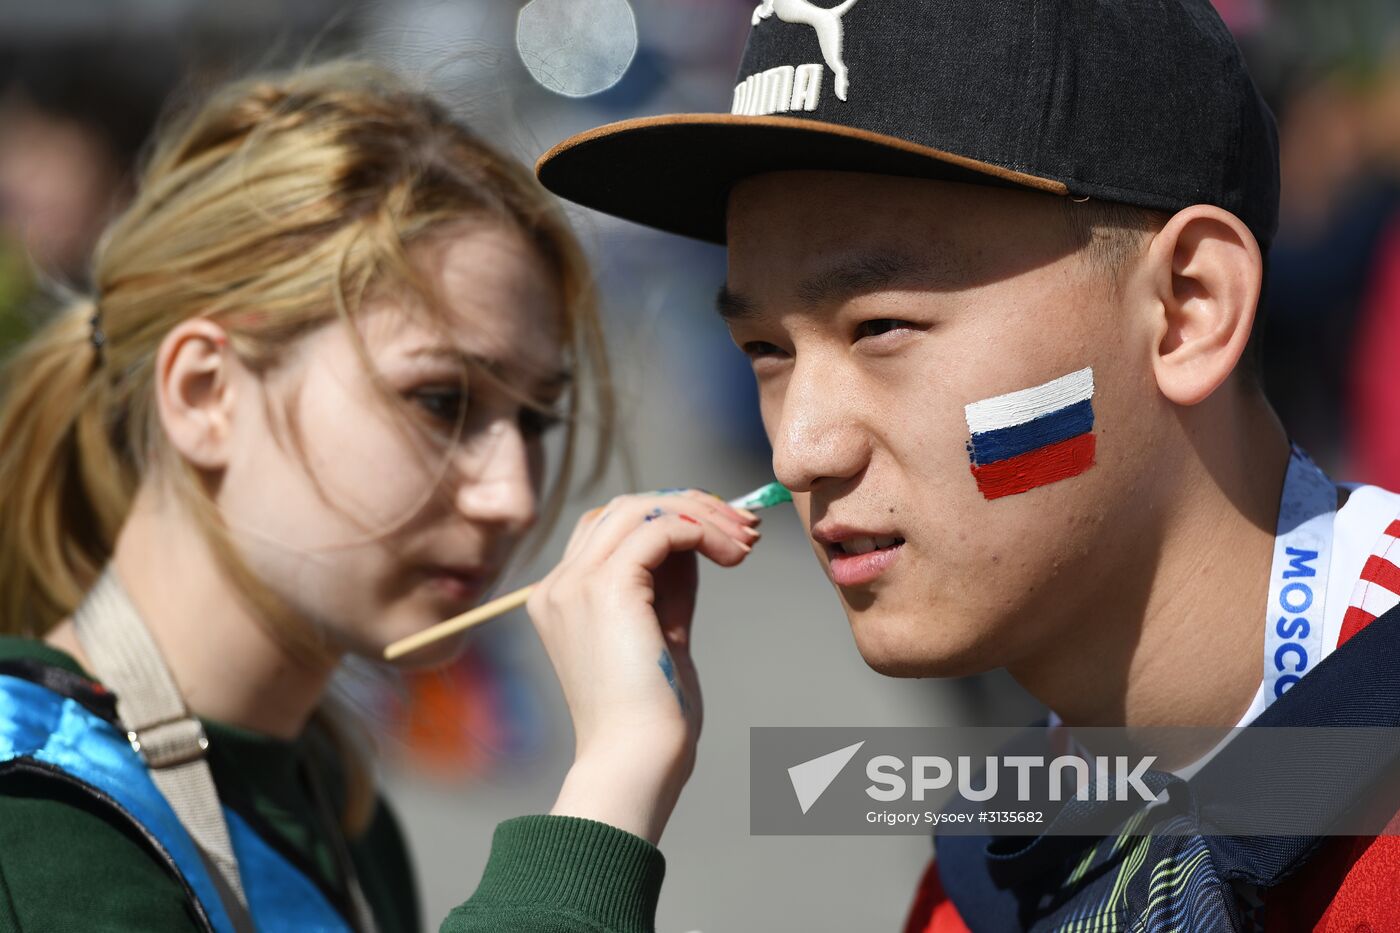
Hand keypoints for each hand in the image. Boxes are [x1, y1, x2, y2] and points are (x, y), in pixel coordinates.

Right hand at [527, 489, 759, 842]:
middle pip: (624, 508)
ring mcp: (575, 584)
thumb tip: (699, 537)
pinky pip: (660, 527)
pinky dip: (702, 529)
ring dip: (702, 514)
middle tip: (746, 528)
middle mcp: (558, 586)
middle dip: (691, 506)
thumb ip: (667, 587)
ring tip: (746, 542)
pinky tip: (733, 555)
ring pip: (641, 508)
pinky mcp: (606, 588)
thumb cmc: (653, 716)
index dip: (671, 516)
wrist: (635, 762)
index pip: (611, 528)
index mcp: (562, 599)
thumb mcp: (660, 635)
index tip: (726, 532)